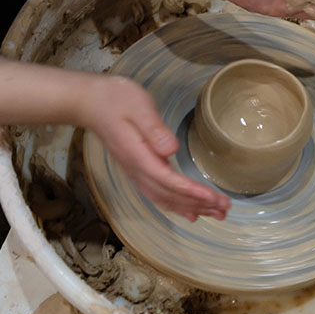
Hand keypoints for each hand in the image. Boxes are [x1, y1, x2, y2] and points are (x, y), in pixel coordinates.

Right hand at [83, 76, 229, 221]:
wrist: (89, 103)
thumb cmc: (114, 99)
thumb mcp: (137, 106)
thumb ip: (153, 128)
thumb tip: (171, 150)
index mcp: (139, 156)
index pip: (169, 181)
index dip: (192, 192)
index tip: (214, 198)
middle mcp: (137, 170)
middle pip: (170, 195)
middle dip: (199, 204)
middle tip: (225, 208)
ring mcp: (136, 172)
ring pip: (165, 198)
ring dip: (191, 208)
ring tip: (216, 213)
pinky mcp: (138, 169)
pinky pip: (159, 194)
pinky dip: (177, 205)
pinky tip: (191, 212)